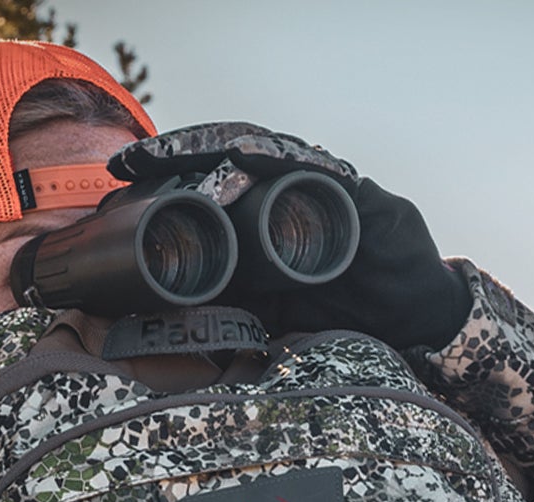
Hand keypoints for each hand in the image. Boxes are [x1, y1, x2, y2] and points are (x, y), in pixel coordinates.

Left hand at [109, 122, 473, 349]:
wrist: (414, 318)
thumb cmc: (347, 306)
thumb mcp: (275, 310)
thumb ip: (233, 305)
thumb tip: (169, 320)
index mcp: (267, 210)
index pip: (209, 179)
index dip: (165, 176)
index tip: (119, 181)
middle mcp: (291, 188)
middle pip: (226, 156)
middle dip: (176, 154)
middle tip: (130, 162)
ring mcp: (324, 185)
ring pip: (264, 152)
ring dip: (217, 149)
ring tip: (175, 154)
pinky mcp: (358, 193)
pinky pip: (317, 168)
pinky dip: (282, 157)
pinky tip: (249, 152)